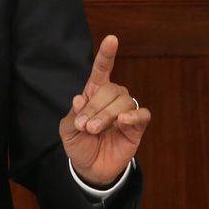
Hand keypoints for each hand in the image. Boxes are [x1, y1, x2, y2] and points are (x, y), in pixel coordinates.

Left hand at [59, 34, 148, 187]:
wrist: (89, 169)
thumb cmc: (79, 144)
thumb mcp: (67, 130)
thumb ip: (72, 114)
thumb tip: (80, 99)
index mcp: (94, 93)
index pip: (102, 70)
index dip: (106, 55)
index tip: (111, 39)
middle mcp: (112, 99)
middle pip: (110, 89)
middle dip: (95, 107)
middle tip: (84, 126)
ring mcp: (126, 112)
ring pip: (123, 101)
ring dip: (107, 114)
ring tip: (94, 130)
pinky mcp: (136, 128)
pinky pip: (141, 114)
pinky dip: (133, 116)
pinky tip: (122, 122)